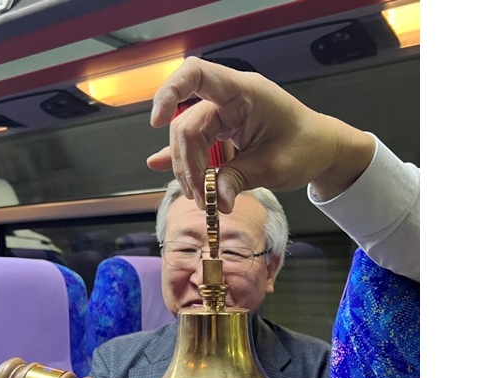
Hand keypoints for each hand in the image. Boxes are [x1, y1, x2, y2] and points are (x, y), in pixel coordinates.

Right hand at [146, 56, 374, 211]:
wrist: (323, 147)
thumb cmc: (307, 147)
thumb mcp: (275, 168)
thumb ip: (240, 179)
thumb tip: (215, 201)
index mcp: (245, 92)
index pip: (196, 74)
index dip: (169, 93)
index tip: (157, 123)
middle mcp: (229, 98)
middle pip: (187, 123)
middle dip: (188, 163)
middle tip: (202, 197)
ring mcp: (224, 113)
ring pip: (188, 137)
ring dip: (188, 168)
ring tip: (201, 197)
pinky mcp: (222, 129)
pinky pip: (196, 141)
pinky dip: (184, 158)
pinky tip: (161, 167)